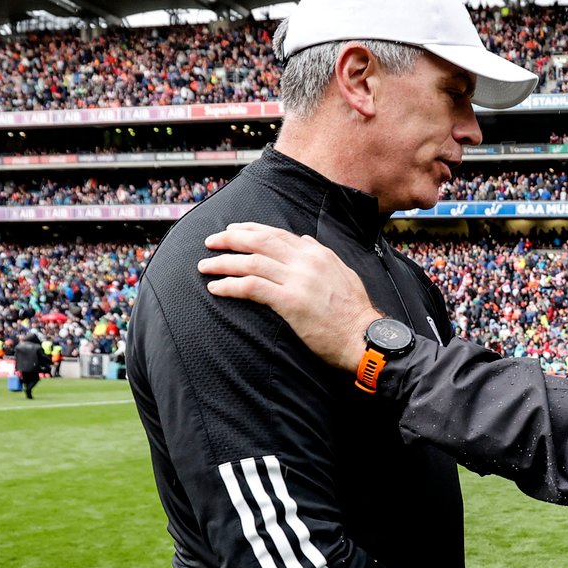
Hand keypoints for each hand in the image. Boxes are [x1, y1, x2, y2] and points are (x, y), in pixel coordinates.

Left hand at [200, 222, 381, 371]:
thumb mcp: (343, 273)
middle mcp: (306, 262)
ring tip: (205, 266)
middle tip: (210, 242)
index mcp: (317, 254)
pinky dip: (230, 286)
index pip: (277, 234)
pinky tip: (216, 288)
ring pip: (251, 262)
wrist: (363, 336)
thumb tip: (304, 241)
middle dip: (230, 239)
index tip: (233, 230)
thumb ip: (322, 256)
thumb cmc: (354, 312)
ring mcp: (297, 281)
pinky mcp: (289, 302)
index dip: (251, 230)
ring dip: (223, 263)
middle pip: (259, 242)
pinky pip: (252, 287)